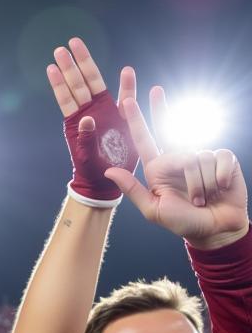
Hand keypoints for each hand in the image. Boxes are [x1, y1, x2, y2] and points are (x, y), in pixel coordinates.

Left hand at [47, 38, 138, 202]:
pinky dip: (127, 85)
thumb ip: (85, 138)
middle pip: (79, 84)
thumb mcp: (85, 156)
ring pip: (97, 85)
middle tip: (63, 47)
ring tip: (84, 50)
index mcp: (77, 121)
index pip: (67, 97)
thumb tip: (86, 118)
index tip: (52, 64)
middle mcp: (90, 111)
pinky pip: (126, 98)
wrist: (106, 179)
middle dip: (72, 65)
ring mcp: (105, 111)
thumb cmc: (91, 169)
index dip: (60, 80)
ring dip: (90, 67)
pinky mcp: (122, 117)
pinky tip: (127, 71)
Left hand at [106, 89, 249, 247]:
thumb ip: (132, 190)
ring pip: (197, 157)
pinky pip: (219, 157)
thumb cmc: (183, 223)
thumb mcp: (153, 210)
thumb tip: (108, 170)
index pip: (144, 141)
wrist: (215, 230)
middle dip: (164, 119)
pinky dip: (220, 177)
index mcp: (158, 170)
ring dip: (201, 184)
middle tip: (160, 104)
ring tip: (203, 199)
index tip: (126, 102)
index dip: (136, 121)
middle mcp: (178, 160)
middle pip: (172, 136)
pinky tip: (220, 188)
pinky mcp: (223, 159)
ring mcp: (201, 157)